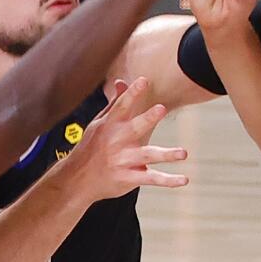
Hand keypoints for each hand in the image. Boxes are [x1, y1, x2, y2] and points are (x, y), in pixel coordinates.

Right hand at [66, 77, 187, 201]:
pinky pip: (151, 178)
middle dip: (147, 118)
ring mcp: (123, 161)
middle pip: (135, 128)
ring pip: (147, 155)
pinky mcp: (129, 178)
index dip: (132, 93)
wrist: (77, 180)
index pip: (122, 106)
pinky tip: (184, 180)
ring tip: (184, 153)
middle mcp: (116, 142)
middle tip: (161, 108)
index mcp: (109, 125)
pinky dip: (168, 180)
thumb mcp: (99, 124)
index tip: (144, 81)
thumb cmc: (91, 147)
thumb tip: (121, 81)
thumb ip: (115, 104)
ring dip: (166, 154)